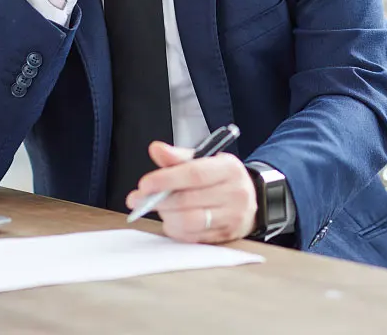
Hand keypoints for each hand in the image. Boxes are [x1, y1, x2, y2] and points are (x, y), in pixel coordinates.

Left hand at [126, 142, 257, 243]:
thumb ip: (178, 156)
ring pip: (190, 221)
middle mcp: (234, 193)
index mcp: (229, 168)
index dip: (166, 179)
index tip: (144, 184)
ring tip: (156, 208)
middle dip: (158, 200)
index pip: (194, 174)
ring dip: (165, 216)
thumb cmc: (221, 177)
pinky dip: (176, 229)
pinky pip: (193, 237)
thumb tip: (156, 149)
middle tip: (137, 199)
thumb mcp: (205, 159)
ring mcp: (232, 217)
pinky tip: (170, 220)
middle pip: (189, 200)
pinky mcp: (226, 236)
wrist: (249, 198)